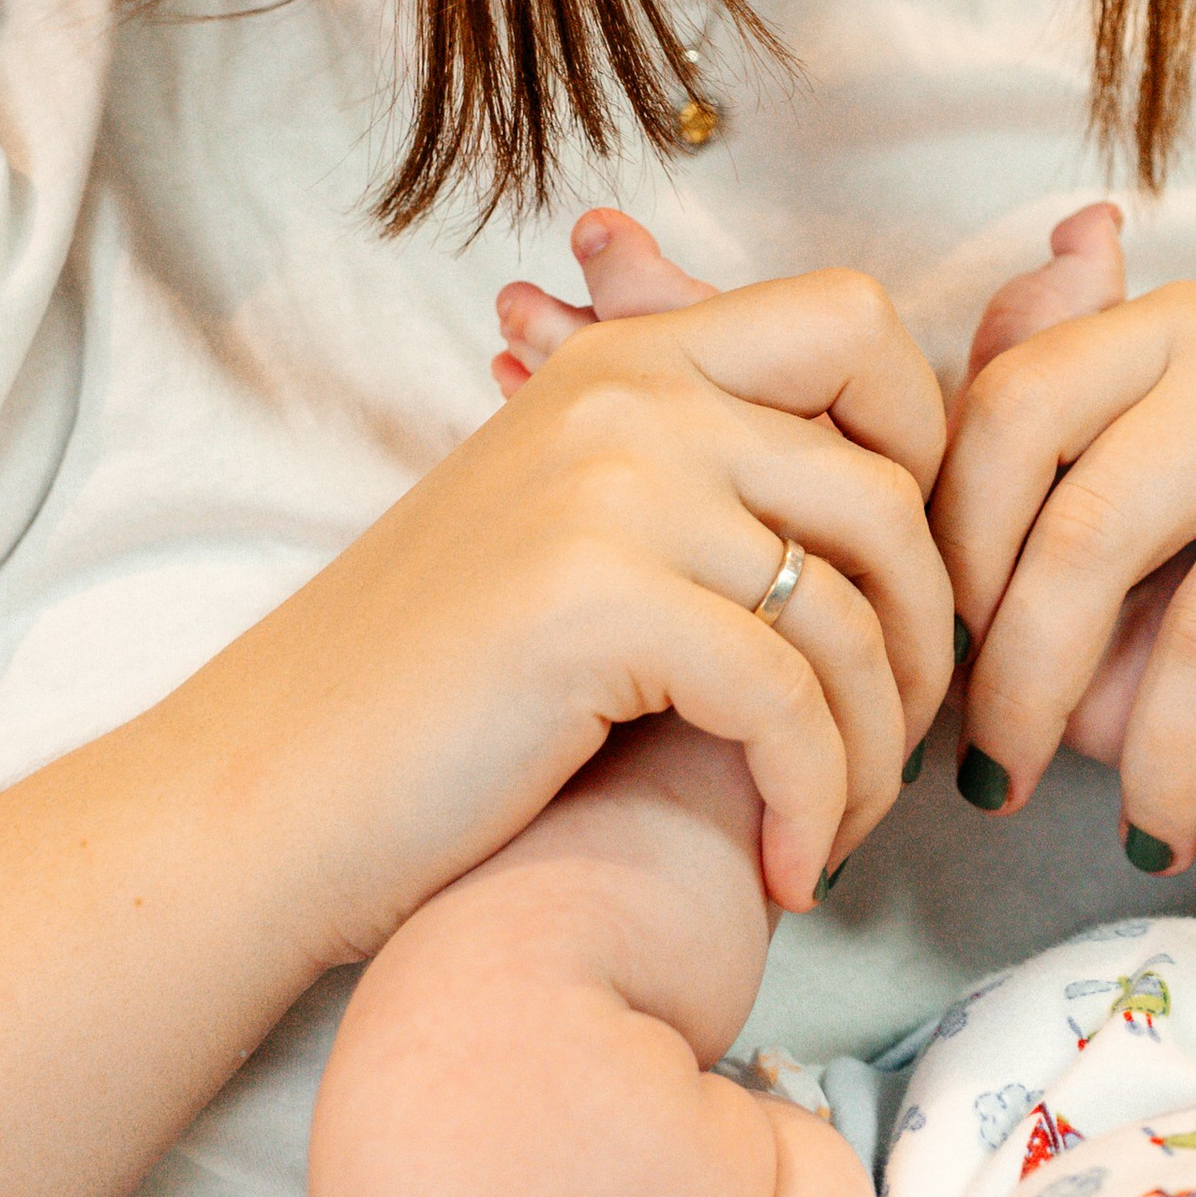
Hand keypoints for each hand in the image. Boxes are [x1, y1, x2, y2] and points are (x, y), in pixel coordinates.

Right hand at [239, 265, 948, 957]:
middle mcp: (626, 398)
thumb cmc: (434, 692)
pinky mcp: (597, 606)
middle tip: (896, 749)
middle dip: (924, 642)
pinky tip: (787, 874)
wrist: (271, 793)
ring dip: (875, 751)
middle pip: (886, 493)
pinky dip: (813, 805)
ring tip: (836, 830)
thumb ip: (702, 485)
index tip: (900, 580)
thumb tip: (888, 493)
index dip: (922, 447)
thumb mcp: (570, 534)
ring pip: (852, 614)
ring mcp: (610, 492)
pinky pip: (790, 705)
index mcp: (624, 362)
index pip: (856, 323)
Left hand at [933, 281, 1195, 865]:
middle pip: (1092, 528)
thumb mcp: (1160, 481)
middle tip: (996, 786)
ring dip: (1163, 761)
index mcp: (1165, 328)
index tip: (936, 668)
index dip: (954, 551)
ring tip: (1143, 834)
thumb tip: (896, 457)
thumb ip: (1036, 459)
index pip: (1009, 410)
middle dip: (1026, 683)